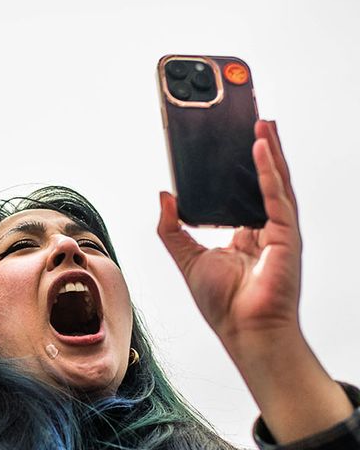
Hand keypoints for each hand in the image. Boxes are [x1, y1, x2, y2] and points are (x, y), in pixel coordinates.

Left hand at [157, 120, 301, 352]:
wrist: (245, 331)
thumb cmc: (224, 306)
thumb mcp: (186, 258)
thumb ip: (172, 227)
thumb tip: (164, 195)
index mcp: (244, 235)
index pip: (242, 190)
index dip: (238, 165)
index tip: (231, 139)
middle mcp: (264, 230)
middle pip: (262, 180)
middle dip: (259, 149)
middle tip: (251, 119)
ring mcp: (278, 231)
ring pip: (275, 182)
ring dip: (270, 151)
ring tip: (261, 123)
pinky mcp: (285, 235)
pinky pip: (277, 195)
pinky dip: (270, 170)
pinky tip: (262, 148)